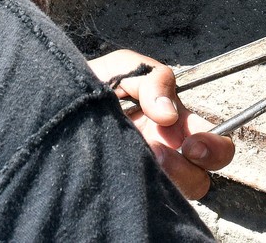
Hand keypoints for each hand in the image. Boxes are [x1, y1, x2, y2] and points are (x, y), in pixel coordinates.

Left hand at [87, 50, 234, 199]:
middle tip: (167, 153)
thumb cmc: (94, 82)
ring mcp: (146, 170)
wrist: (52, 100)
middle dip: (197, 166)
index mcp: (172, 122)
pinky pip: (151, 197)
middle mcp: (166, 151)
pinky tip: (124, 166)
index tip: (191, 143)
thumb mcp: (126, 68)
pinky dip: (144, 184)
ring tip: (144, 155)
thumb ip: (154, 80)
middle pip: (203, 175)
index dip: (214, 145)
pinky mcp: (127, 185)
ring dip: (170, 175)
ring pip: (182, 190)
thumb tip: (168, 114)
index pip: (213, 141)